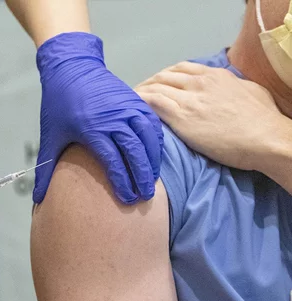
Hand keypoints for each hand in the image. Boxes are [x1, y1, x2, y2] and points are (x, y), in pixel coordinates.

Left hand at [34, 32, 163, 203]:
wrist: (70, 67)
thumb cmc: (58, 104)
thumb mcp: (50, 136)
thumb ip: (46, 168)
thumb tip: (38, 198)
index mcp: (91, 128)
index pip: (113, 160)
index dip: (122, 182)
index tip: (126, 199)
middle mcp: (112, 117)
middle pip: (134, 151)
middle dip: (141, 176)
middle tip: (145, 196)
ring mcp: (126, 107)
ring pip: (147, 137)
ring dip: (152, 160)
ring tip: (152, 179)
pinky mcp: (135, 100)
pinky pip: (152, 123)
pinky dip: (156, 141)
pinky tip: (155, 156)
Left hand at [135, 61, 284, 170]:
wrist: (265, 138)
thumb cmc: (262, 119)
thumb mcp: (248, 90)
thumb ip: (229, 85)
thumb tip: (221, 86)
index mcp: (213, 75)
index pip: (179, 69)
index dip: (164, 76)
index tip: (156, 84)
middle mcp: (198, 83)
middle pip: (163, 77)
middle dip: (148, 84)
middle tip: (138, 94)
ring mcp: (189, 100)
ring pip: (155, 88)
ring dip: (140, 93)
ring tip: (129, 103)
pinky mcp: (181, 118)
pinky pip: (153, 103)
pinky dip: (140, 102)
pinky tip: (131, 108)